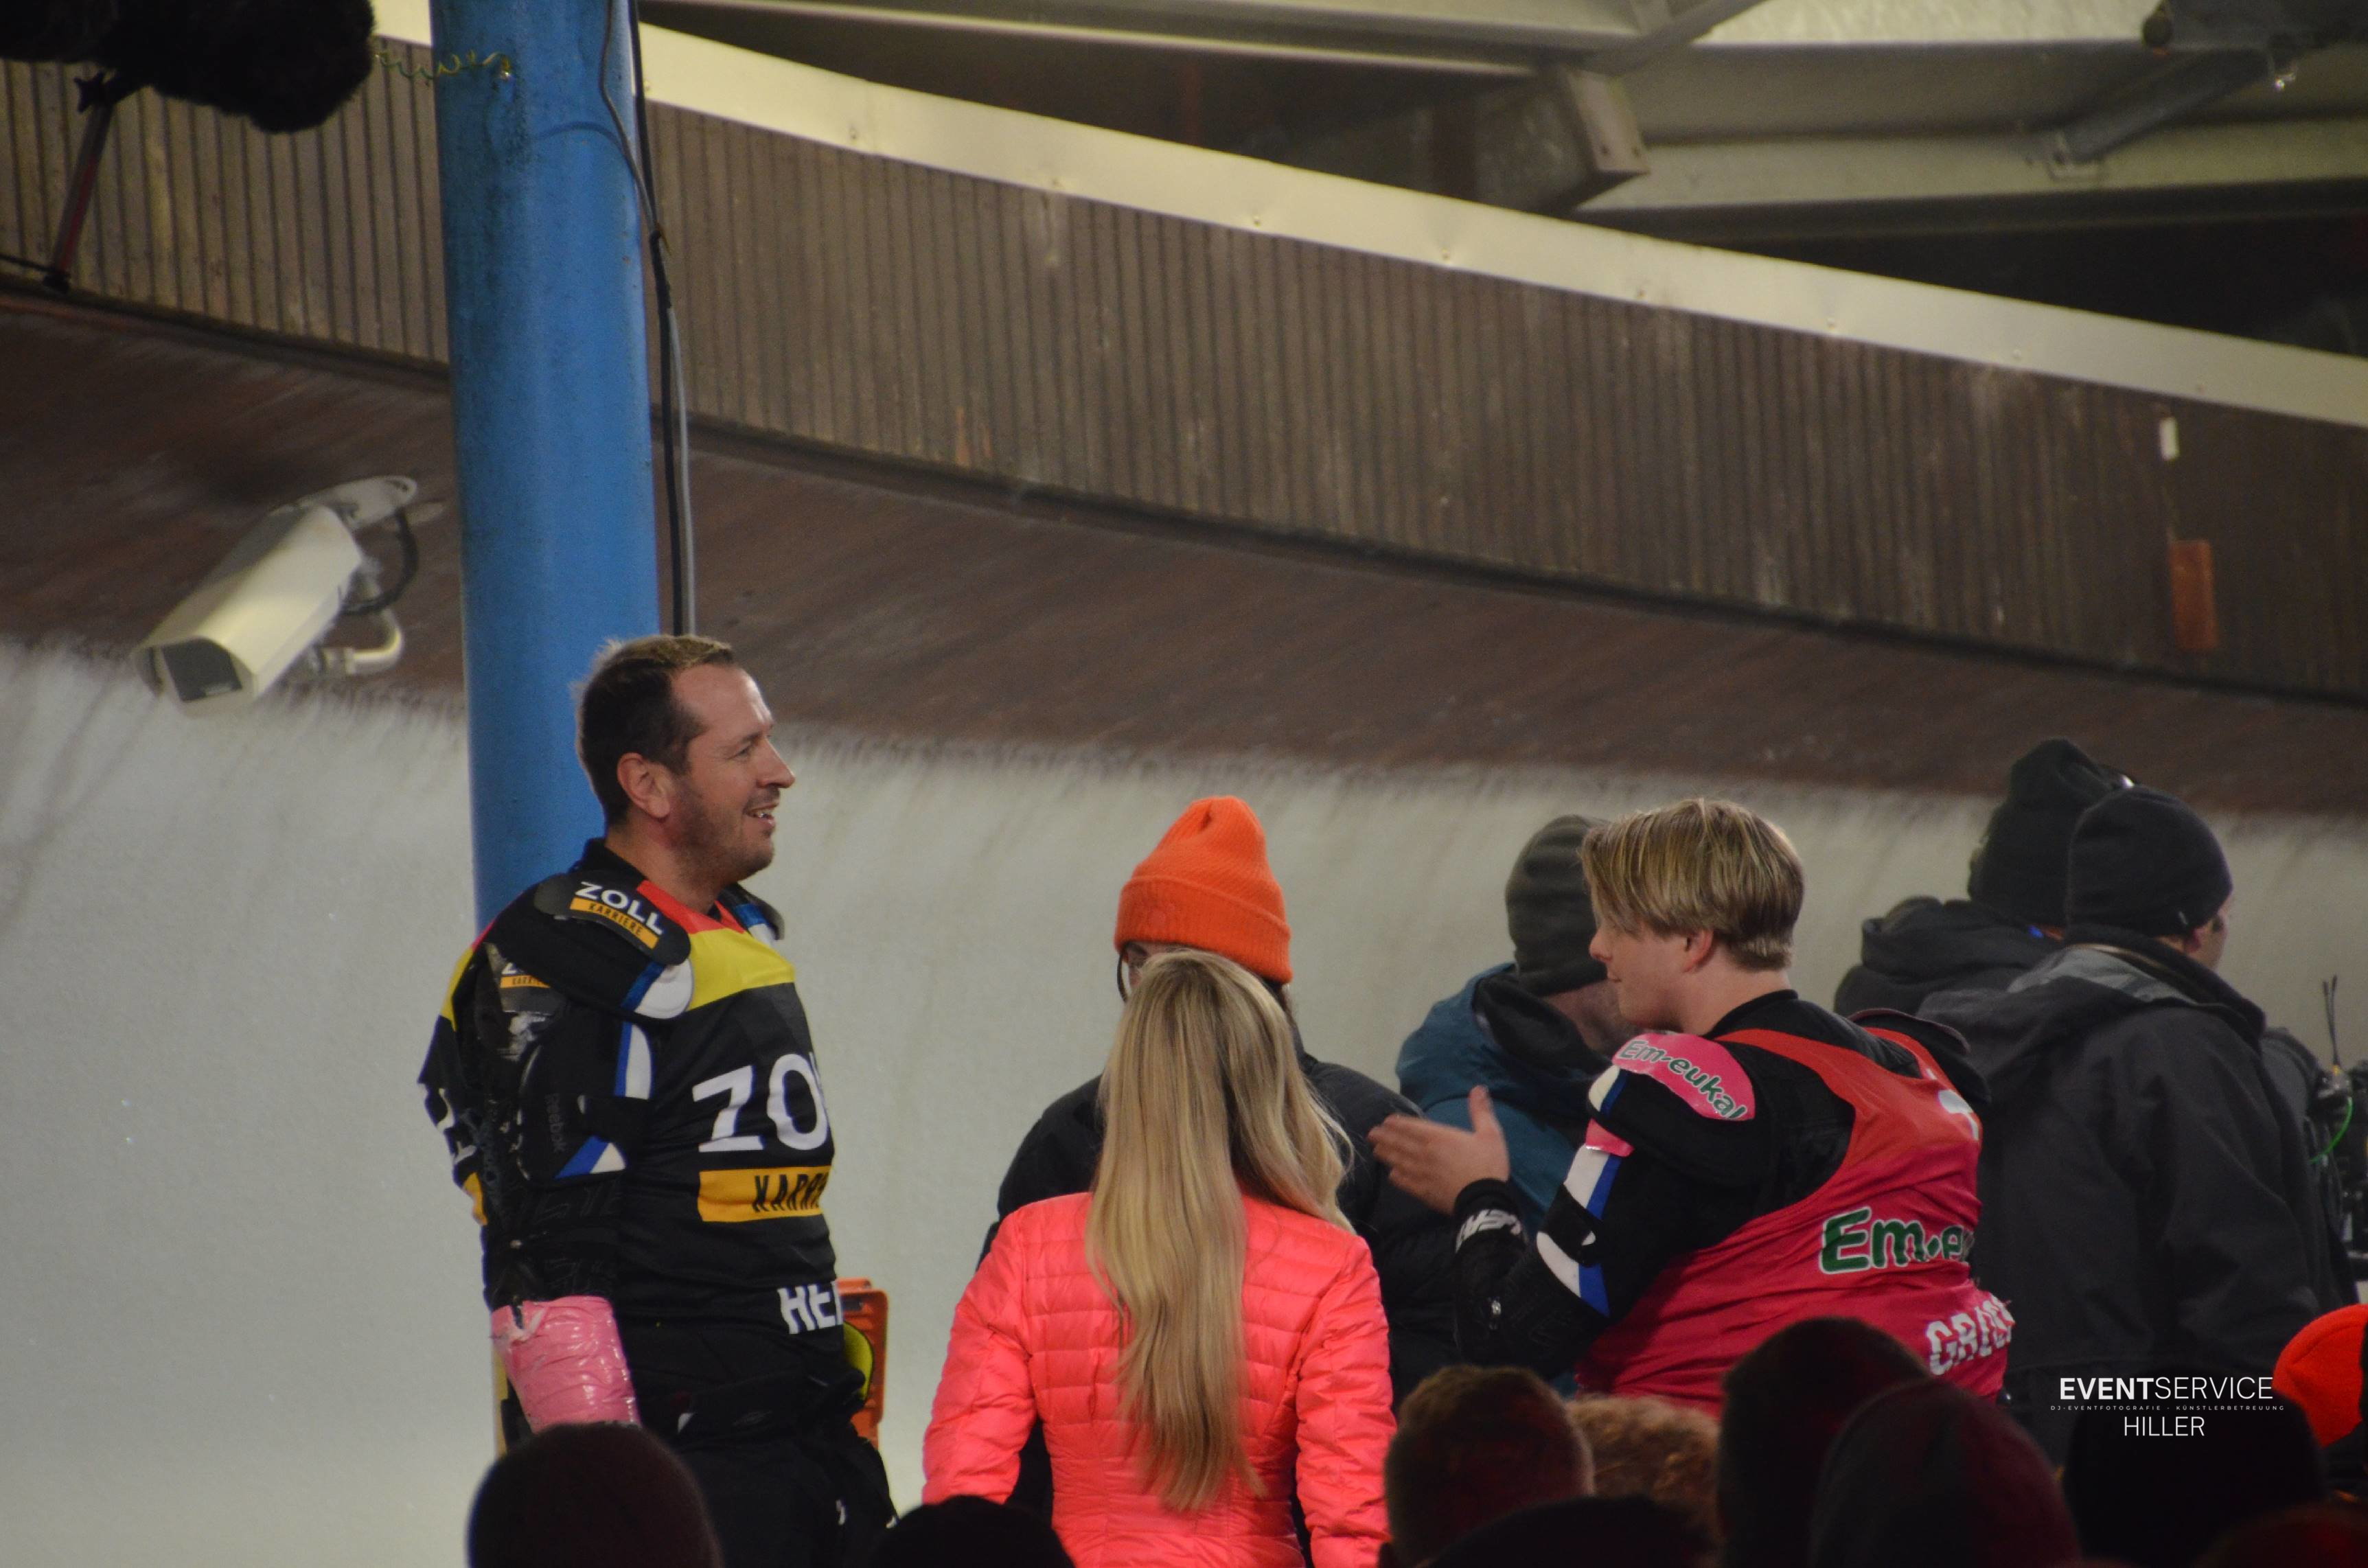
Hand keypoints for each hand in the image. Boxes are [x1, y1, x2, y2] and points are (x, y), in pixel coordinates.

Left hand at [1369, 1087, 1511, 1215]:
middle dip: (1384, 1137)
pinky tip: (1392, 1175)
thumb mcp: (1490, 1134)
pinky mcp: (1423, 1192)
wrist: (1484, 1200)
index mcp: (1438, 1137)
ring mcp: (1421, 1174)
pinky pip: (1404, 1182)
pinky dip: (1396, 1177)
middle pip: (1399, 1143)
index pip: (1411, 1127)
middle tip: (1371, 1134)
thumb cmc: (1487, 1165)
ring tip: (1376, 1150)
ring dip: (1386, 1155)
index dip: (1397, 1124)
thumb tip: (1478, 1088)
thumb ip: (1480, 1111)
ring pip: (1398, 1162)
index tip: (1386, 1121)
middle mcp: (1425, 1153)